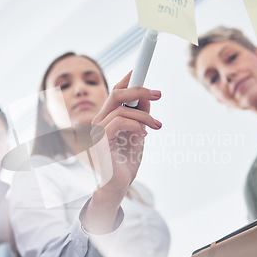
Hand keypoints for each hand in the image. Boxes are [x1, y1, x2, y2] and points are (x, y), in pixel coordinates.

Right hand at [84, 72, 161, 232]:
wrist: (117, 187)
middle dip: (139, 89)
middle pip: (116, 94)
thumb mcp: (138, 135)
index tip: (140, 69)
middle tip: (159, 94)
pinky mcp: (100, 140)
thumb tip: (147, 98)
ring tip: (156, 127)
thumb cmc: (125, 163)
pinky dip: (136, 125)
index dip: (127, 79)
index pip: (115, 93)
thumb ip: (140, 117)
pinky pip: (120, 122)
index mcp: (107, 118)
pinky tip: (144, 135)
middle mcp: (99, 121)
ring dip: (144, 115)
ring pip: (121, 108)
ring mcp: (97, 130)